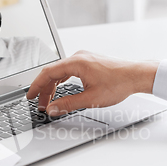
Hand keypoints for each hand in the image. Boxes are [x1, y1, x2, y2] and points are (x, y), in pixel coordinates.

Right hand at [26, 50, 158, 115]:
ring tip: (49, 100)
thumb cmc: (119, 83)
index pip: (47, 73)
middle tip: (40, 104)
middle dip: (44, 89)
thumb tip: (53, 109)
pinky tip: (60, 89)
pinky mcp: (89, 62)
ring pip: (60, 71)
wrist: (136, 75)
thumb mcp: (90, 99)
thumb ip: (68, 104)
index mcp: (76, 62)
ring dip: (53, 86)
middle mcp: (78, 57)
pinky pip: (69, 70)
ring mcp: (84, 58)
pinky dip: (62, 81)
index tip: (30, 96)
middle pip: (52, 72)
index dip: (36, 86)